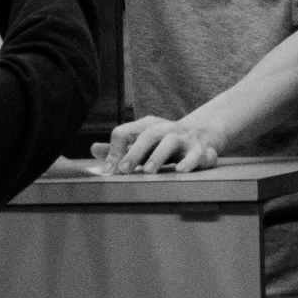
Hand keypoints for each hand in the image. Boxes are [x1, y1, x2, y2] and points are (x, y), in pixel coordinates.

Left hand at [94, 114, 222, 174]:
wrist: (204, 133)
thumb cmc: (165, 141)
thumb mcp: (143, 141)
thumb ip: (120, 147)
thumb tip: (94, 149)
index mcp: (147, 126)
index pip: (125, 131)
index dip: (115, 150)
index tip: (109, 170)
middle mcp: (164, 128)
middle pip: (147, 135)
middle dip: (134, 152)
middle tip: (123, 169)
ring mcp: (184, 137)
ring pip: (170, 141)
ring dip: (159, 155)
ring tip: (149, 170)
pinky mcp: (201, 149)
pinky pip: (196, 154)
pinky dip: (189, 162)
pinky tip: (180, 171)